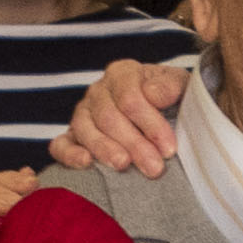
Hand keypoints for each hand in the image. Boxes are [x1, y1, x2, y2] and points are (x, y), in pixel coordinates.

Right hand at [53, 55, 195, 176]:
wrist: (165, 113)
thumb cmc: (172, 101)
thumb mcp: (181, 87)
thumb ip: (171, 86)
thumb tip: (153, 94)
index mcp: (123, 74)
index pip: (130, 98)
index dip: (150, 124)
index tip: (169, 147)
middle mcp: (99, 91)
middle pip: (109, 117)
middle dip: (134, 144)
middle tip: (154, 168)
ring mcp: (82, 113)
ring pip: (86, 130)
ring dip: (105, 150)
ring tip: (124, 166)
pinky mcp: (72, 136)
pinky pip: (61, 144)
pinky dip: (70, 154)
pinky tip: (86, 163)